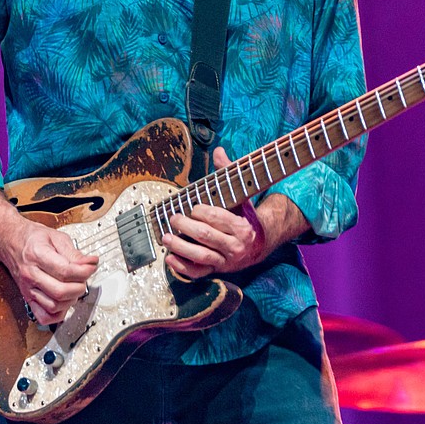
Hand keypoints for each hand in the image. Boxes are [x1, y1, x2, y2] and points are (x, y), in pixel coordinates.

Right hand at [8, 221, 98, 324]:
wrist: (11, 241)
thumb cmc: (33, 238)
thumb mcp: (56, 237)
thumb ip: (74, 252)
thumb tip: (90, 263)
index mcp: (37, 255)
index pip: (65, 271)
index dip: (84, 271)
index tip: (92, 266)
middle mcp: (30, 275)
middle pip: (60, 291)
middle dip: (79, 286)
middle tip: (84, 278)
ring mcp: (28, 289)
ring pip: (53, 306)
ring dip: (70, 299)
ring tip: (74, 287)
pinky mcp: (27, 298)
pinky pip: (43, 316)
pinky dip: (57, 314)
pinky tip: (64, 302)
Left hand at [162, 146, 269, 278]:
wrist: (259, 245)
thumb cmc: (245, 217)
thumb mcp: (241, 197)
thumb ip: (228, 174)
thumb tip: (219, 150)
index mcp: (242, 227)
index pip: (218, 218)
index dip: (201, 212)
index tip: (193, 207)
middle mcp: (235, 246)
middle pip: (206, 236)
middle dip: (186, 227)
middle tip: (173, 218)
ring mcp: (226, 260)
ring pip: (200, 256)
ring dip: (180, 247)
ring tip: (165, 237)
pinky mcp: (217, 270)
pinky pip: (198, 273)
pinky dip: (182, 268)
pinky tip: (170, 259)